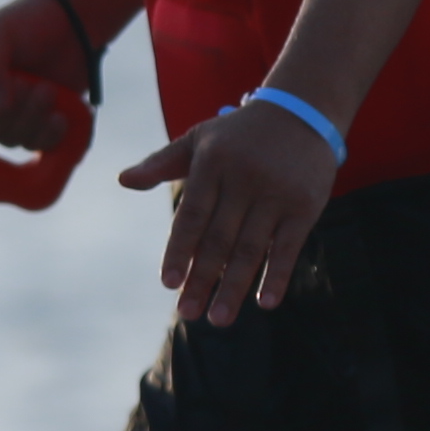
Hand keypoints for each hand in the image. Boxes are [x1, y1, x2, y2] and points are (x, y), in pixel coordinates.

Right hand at [0, 0, 97, 150]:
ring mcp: (7, 118)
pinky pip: (36, 146)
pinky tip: (59, 115)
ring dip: (31, 115)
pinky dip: (49, 134)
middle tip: (25, 82)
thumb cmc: (26, 24)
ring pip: (9, 139)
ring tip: (48, 87)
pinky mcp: (36, 127)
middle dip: (3, 110)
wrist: (72, 27)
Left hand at [127, 94, 335, 329]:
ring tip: (218, 319)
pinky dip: (277, 276)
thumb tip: (123, 180)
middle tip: (187, 312)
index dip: (179, 250)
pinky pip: (289, 247)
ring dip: (234, 287)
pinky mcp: (306, 205)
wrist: (301, 111)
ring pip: (251, 248)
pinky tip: (265, 303)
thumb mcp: (199, 139)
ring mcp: (277, 193)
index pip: (192, 214)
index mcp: (212, 162)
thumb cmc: (240, 134)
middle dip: (202, 279)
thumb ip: (161, 162)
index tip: (168, 283)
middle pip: (219, 238)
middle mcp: (244, 178)